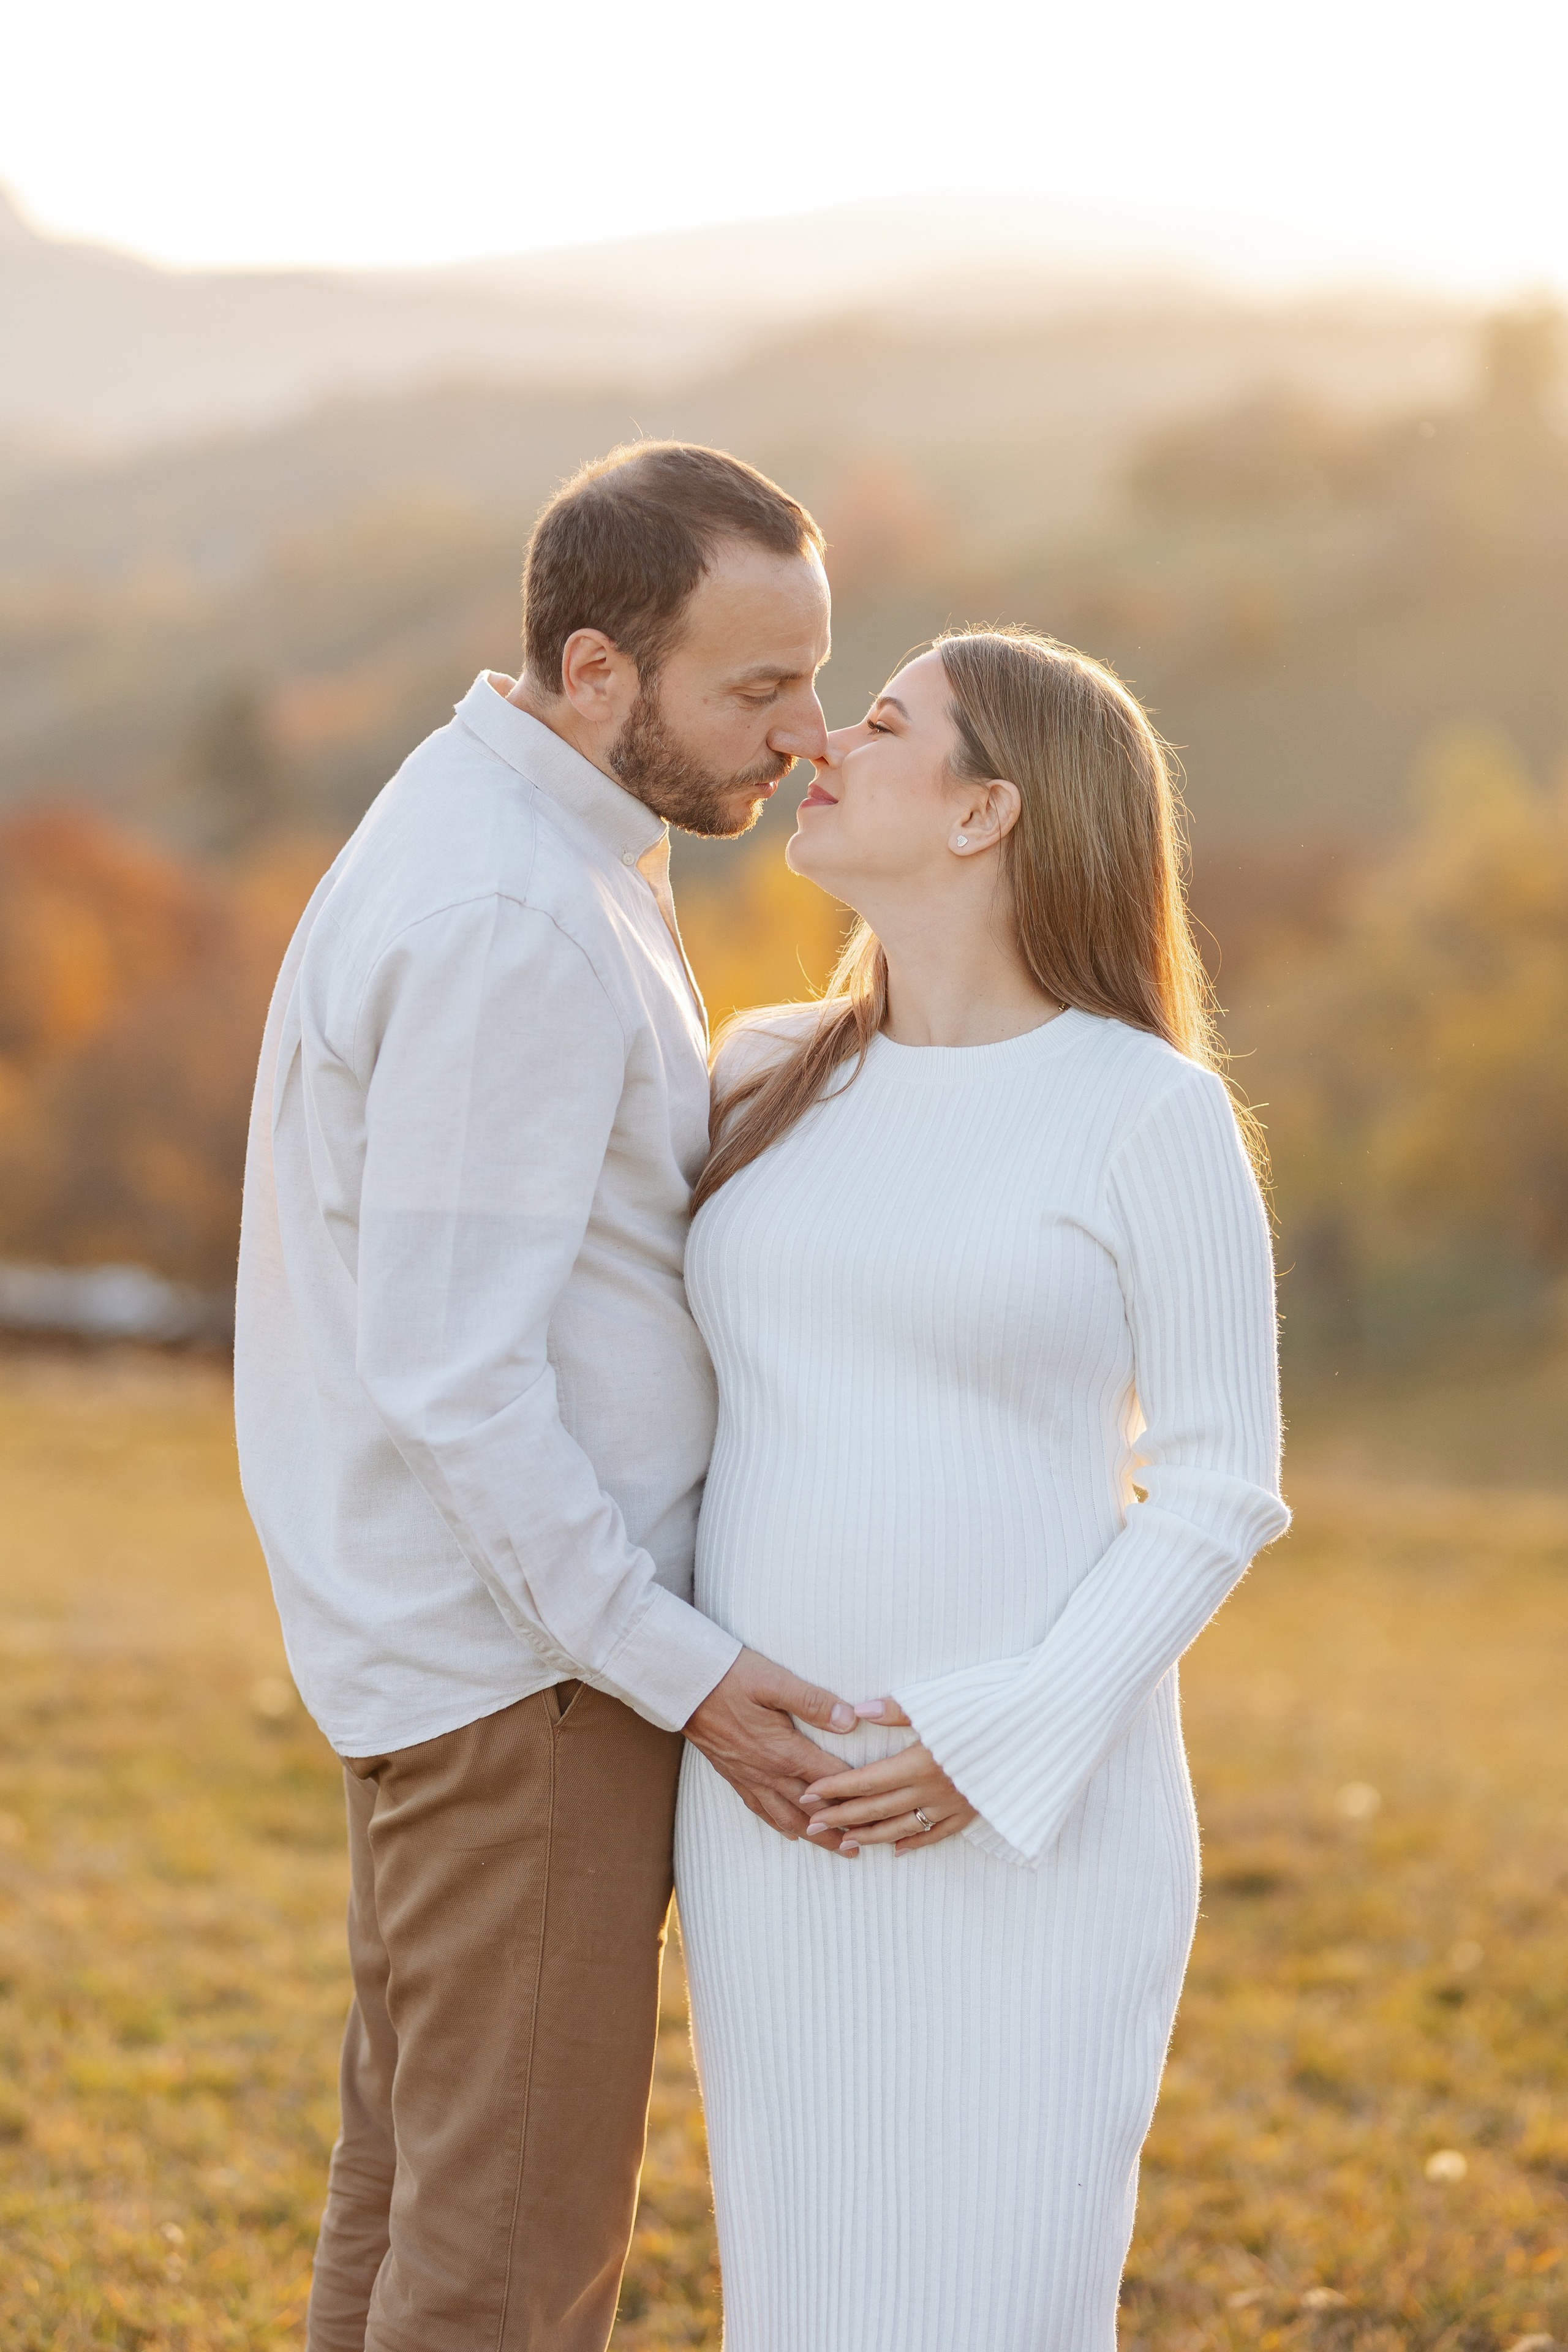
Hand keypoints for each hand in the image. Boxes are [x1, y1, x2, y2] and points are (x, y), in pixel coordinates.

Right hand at [684, 1648, 858, 1851]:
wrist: (683, 1685)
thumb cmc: (730, 1677)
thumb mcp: (774, 1681)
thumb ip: (813, 1702)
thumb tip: (849, 1719)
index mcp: (783, 1750)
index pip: (828, 1779)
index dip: (853, 1795)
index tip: (875, 1808)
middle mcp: (768, 1771)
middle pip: (810, 1808)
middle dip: (837, 1828)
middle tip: (861, 1846)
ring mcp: (749, 1777)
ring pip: (787, 1816)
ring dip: (813, 1834)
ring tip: (835, 1848)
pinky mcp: (733, 1775)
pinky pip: (760, 1809)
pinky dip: (778, 1824)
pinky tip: (789, 1832)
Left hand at [798, 1699, 977, 1855]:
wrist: (1041, 1730)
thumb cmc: (990, 1708)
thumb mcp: (940, 1704)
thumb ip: (895, 1710)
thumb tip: (857, 1710)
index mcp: (920, 1762)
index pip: (865, 1781)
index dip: (834, 1788)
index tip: (808, 1794)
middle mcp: (933, 1789)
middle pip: (876, 1809)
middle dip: (840, 1818)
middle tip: (811, 1825)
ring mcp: (953, 1805)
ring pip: (902, 1828)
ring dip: (869, 1836)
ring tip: (843, 1841)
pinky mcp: (973, 1812)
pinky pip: (938, 1834)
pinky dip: (915, 1843)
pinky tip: (898, 1850)